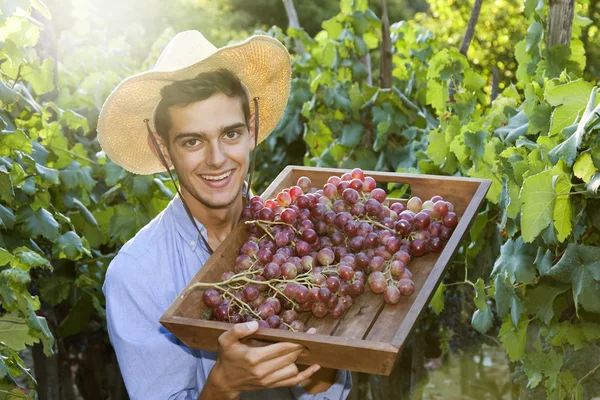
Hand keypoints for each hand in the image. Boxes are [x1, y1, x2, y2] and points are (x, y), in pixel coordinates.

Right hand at [203, 321, 320, 399]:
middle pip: (289, 357)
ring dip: (299, 358)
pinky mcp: (271, 385)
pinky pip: (292, 382)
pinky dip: (305, 375)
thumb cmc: (227, 357)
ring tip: (304, 348)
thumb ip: (238, 330)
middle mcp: (262, 370)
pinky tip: (314, 367)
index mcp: (253, 357)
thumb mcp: (225, 339)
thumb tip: (255, 324)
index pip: (281, 348)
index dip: (296, 340)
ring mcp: (267, 380)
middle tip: (309, 337)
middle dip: (301, 346)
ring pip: (292, 370)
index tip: (306, 333)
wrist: (224, 380)